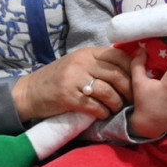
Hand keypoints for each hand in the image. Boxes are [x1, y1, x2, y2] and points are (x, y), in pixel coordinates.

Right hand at [12, 44, 131, 122]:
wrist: (29, 93)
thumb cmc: (58, 80)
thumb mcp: (79, 65)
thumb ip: (99, 65)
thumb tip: (130, 71)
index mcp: (87, 53)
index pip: (118, 56)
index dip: (132, 69)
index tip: (137, 81)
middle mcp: (82, 62)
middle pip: (117, 75)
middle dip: (129, 90)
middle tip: (131, 100)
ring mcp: (74, 79)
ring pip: (108, 92)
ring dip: (116, 104)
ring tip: (115, 109)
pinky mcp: (68, 96)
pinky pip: (95, 105)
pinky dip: (103, 112)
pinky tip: (102, 114)